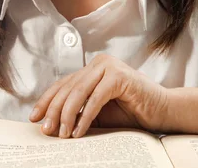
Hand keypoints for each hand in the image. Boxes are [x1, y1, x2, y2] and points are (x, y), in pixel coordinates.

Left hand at [28, 54, 168, 138]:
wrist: (163, 112)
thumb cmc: (132, 113)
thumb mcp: (98, 112)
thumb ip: (79, 112)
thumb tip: (52, 124)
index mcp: (92, 68)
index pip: (63, 84)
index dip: (47, 101)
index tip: (34, 117)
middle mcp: (99, 63)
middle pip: (67, 88)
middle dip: (54, 111)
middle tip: (46, 130)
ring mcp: (109, 66)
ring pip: (78, 92)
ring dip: (67, 116)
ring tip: (61, 134)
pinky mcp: (119, 76)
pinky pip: (95, 99)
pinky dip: (85, 117)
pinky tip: (78, 132)